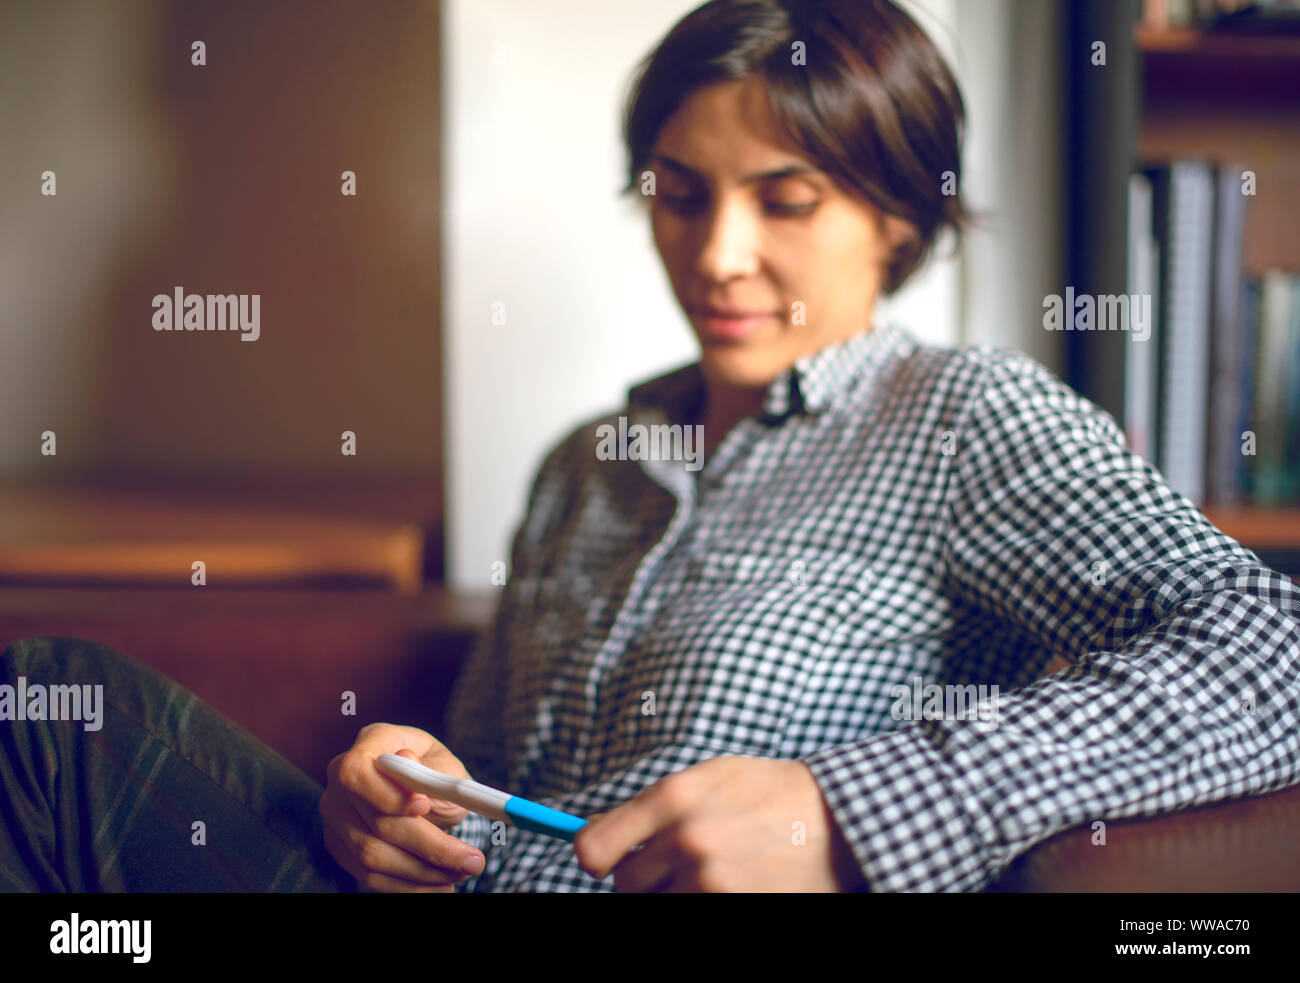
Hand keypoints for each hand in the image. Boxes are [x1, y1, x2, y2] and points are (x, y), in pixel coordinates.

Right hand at [320, 723, 485, 891]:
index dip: (389, 794)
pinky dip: (407, 885)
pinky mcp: (339, 845)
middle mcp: (342, 778)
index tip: (427, 806)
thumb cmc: (435, 771)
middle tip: (473, 861)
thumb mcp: (444, 765)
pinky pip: (369, 874)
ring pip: (372, 855)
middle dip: (429, 846)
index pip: (358, 771)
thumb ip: (430, 770)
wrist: (422, 790)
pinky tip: (438, 884)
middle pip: (375, 821)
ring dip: (422, 871)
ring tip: (462, 872)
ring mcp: (336, 814)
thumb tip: (407, 761)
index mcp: (371, 742)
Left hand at [572, 755, 865, 891]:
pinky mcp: (736, 909)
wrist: (837, 820)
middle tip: (677, 865)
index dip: (595, 859)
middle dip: (645, 879)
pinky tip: (730, 888)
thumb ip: (652, 806)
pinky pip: (689, 918)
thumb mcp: (709, 777)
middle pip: (626, 885)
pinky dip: (700, 905)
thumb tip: (591, 837)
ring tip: (711, 874)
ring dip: (675, 896)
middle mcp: (688, 839)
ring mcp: (712, 882)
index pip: (593, 848)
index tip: (607, 861)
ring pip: (658, 906)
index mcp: (674, 797)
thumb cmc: (766, 794)